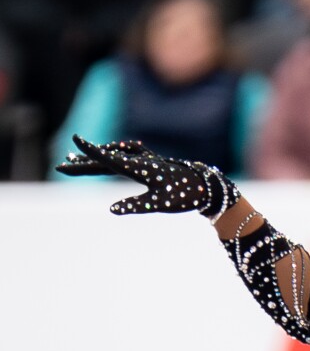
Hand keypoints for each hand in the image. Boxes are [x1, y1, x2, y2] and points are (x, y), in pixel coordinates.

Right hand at [55, 135, 239, 218]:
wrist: (207, 186)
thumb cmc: (184, 195)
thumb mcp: (160, 203)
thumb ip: (135, 205)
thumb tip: (112, 209)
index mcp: (140, 169)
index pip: (110, 159)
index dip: (91, 152)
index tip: (76, 141)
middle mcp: (141, 161)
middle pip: (106, 160)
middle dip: (84, 163)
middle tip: (61, 165)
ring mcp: (146, 161)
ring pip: (115, 157)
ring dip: (96, 158)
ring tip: (77, 159)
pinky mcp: (152, 163)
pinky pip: (127, 155)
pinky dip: (115, 154)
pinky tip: (113, 152)